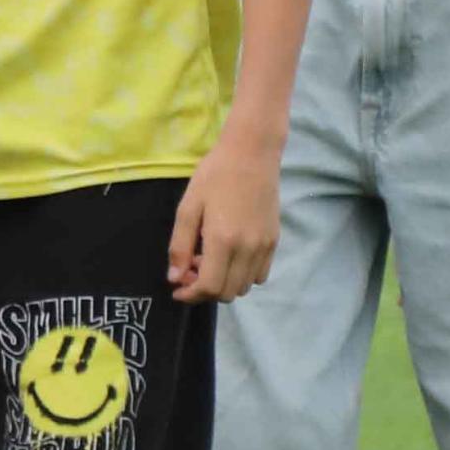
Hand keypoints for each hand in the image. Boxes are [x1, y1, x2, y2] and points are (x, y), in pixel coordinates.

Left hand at [169, 136, 281, 302]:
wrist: (252, 154)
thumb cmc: (214, 176)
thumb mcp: (188, 208)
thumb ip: (180, 246)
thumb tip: (175, 278)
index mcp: (223, 240)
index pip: (210, 287)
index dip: (191, 295)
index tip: (177, 290)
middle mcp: (248, 249)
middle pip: (228, 293)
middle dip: (205, 290)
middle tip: (190, 270)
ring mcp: (265, 246)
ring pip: (245, 286)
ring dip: (224, 283)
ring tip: (208, 260)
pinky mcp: (274, 241)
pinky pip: (260, 274)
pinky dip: (242, 275)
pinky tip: (229, 256)